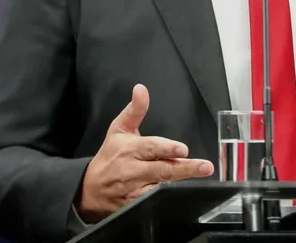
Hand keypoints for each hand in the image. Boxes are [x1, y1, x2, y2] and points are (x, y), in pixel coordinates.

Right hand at [76, 84, 213, 222]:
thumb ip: (135, 110)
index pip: (151, 148)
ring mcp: (136, 190)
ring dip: (181, 184)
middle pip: (162, 169)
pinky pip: (157, 203)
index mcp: (129, 148)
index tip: (183, 149)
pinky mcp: (138, 206)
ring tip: (201, 178)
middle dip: (184, 168)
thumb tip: (141, 89)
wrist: (91, 188)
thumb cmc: (110, 156)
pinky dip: (170, 199)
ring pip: (162, 188)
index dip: (167, 149)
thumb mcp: (118, 129)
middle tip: (204, 167)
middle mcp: (133, 170)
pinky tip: (184, 196)